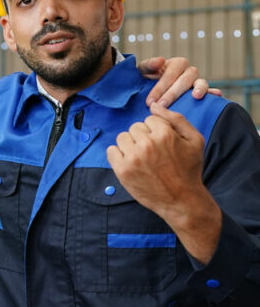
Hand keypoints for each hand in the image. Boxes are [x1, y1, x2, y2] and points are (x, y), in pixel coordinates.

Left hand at [107, 103, 220, 262]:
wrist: (182, 200)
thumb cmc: (189, 169)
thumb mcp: (195, 140)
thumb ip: (176, 118)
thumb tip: (154, 106)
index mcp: (165, 134)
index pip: (149, 119)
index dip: (156, 131)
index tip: (163, 144)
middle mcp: (147, 144)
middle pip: (134, 127)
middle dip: (143, 137)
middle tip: (154, 154)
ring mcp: (133, 157)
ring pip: (122, 137)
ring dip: (130, 146)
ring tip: (143, 159)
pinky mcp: (122, 170)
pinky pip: (111, 151)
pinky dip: (118, 156)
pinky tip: (131, 164)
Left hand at [139, 57, 220, 106]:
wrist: (150, 93)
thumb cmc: (146, 81)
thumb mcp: (142, 72)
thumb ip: (149, 65)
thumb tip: (161, 60)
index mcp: (176, 64)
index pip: (170, 74)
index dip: (160, 87)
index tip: (150, 101)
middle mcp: (189, 71)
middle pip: (185, 79)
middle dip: (172, 93)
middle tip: (161, 106)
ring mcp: (197, 82)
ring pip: (201, 83)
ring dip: (199, 89)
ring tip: (195, 96)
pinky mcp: (202, 93)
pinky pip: (211, 91)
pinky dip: (213, 93)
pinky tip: (216, 95)